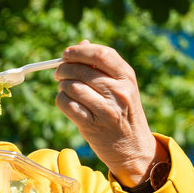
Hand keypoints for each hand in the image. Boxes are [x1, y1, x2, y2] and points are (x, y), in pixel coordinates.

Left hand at [54, 41, 157, 185]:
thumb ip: (102, 66)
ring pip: (72, 86)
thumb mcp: (122, 86)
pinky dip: (61, 100)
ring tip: (66, 89)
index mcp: (127, 77)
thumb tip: (80, 44)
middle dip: (63, 69)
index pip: (101, 53)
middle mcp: (118, 91)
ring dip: (62, 86)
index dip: (79, 51)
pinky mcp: (92, 125)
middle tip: (59, 73)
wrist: (134, 148)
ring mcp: (106, 109)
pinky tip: (66, 102)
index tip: (66, 53)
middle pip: (82, 70)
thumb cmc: (123, 112)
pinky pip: (67, 105)